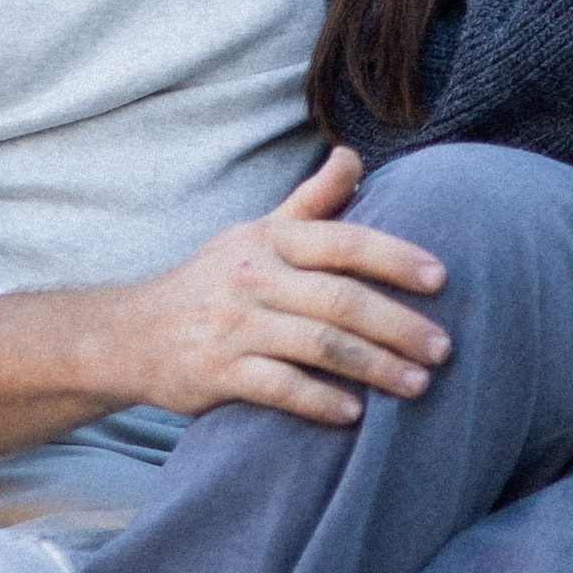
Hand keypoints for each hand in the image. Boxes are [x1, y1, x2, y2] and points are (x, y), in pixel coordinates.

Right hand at [0, 146, 454, 450]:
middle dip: (399, 325)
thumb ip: (310, 202)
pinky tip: (354, 416)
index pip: (345, 242)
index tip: (442, 279)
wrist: (128, 334)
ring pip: (318, 344)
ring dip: (374, 367)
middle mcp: (253, 277)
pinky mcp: (215, 371)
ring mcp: (232, 325)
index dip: (396, 257)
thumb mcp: (255, 234)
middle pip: (340, 298)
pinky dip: (319, 401)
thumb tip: (354, 156)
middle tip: (444, 349)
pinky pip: (277, 386)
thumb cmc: (210, 283)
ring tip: (418, 385)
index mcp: (270, 240)